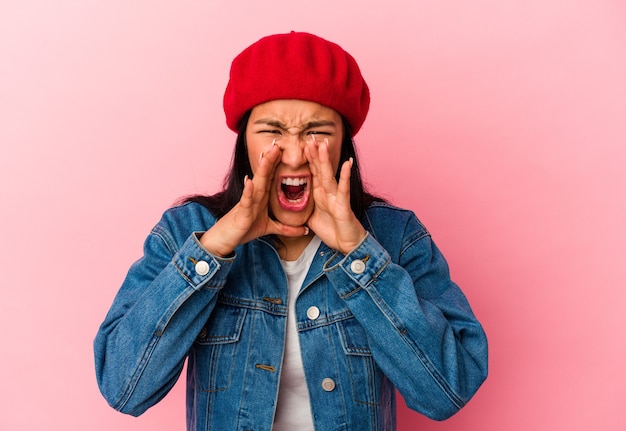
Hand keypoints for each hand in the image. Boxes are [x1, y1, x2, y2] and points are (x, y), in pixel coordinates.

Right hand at [200, 142, 308, 256]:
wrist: (224, 239)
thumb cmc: (244, 230)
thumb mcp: (269, 229)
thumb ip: (286, 229)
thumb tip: (304, 230)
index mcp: (261, 197)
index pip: (270, 177)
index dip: (277, 163)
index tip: (286, 150)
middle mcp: (254, 196)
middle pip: (264, 175)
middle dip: (271, 159)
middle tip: (278, 144)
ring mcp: (247, 203)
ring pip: (256, 183)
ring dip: (261, 170)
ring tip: (266, 155)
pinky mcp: (241, 213)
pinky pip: (246, 201)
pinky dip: (248, 191)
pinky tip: (249, 181)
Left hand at [304, 137, 366, 253]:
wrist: (347, 244)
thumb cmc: (332, 230)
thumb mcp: (311, 217)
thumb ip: (303, 207)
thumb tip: (290, 203)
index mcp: (319, 194)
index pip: (312, 172)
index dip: (307, 159)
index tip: (300, 144)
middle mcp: (328, 192)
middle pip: (319, 169)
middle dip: (314, 154)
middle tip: (309, 137)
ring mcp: (336, 197)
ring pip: (329, 175)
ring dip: (326, 160)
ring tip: (323, 144)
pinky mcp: (343, 205)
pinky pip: (343, 189)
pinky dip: (344, 176)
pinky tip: (346, 163)